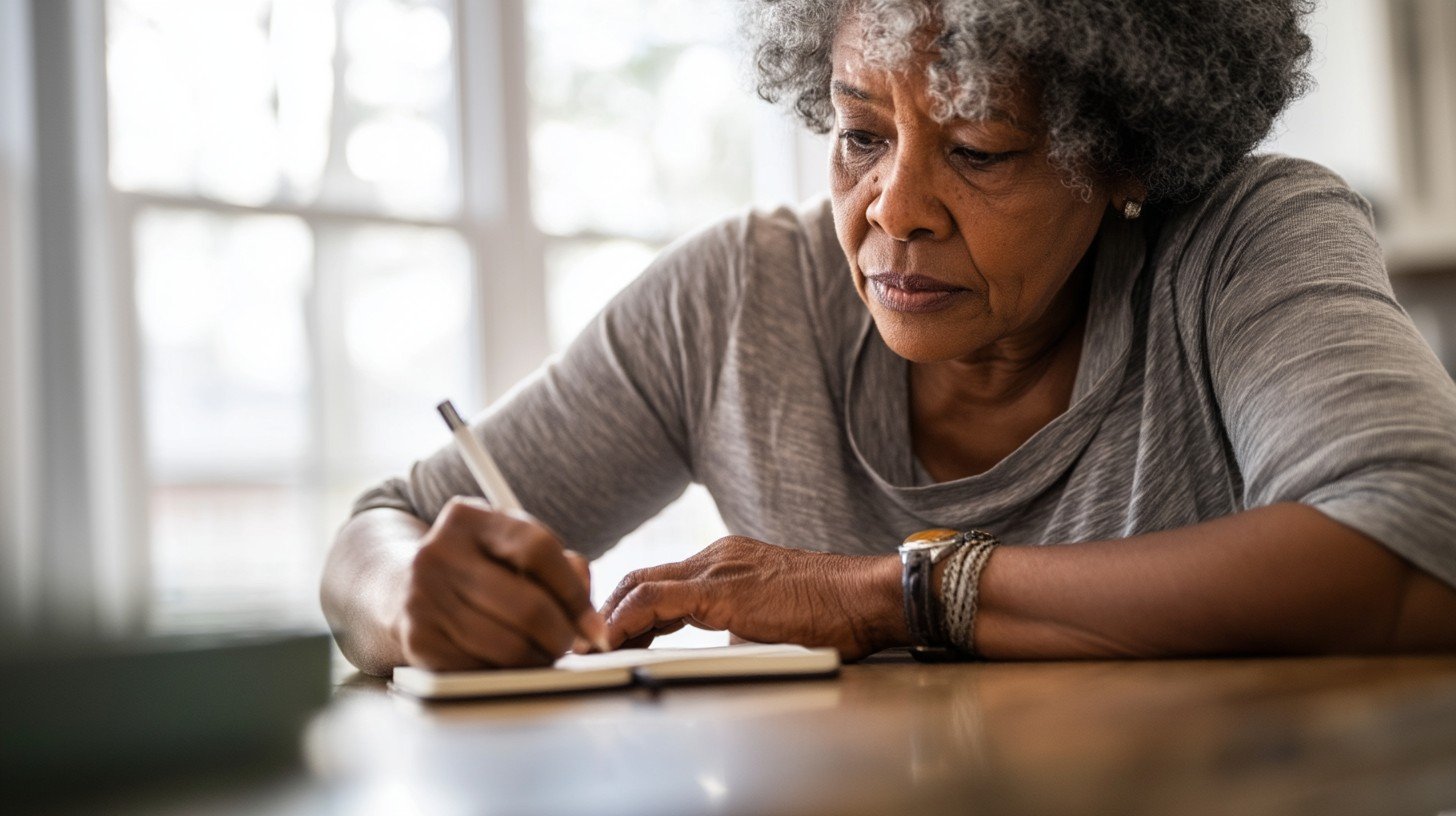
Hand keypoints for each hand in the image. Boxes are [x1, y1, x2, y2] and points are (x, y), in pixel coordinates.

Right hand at [393, 497, 608, 669]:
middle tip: (570, 645)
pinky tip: (511, 664)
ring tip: (543, 654)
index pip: (537, 548)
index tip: (593, 624)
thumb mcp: (510, 547)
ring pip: (508, 646)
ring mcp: (422, 598)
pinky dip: (507, 674)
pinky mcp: (417, 640)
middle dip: (562, 635)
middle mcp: (438, 553)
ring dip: (538, 660)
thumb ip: (561, 567)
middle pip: (527, 606)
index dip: (574, 592)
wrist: (398, 586)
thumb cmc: (476, 567)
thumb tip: (590, 621)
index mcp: (468, 518)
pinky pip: (482, 669)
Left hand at [599, 536, 903, 659]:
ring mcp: (717, 567)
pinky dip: (624, 621)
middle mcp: (716, 557)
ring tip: (592, 651)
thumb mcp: (772, 621)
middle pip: (642, 576)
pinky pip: (654, 599)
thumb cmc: (834, 614)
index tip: (615, 640)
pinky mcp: (720, 589)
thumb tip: (724, 646)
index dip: (630, 611)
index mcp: (727, 562)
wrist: (864, 598)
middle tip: (591, 648)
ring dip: (609, 619)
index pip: (662, 581)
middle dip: (609, 612)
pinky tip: (610, 643)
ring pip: (640, 583)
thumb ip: (740, 626)